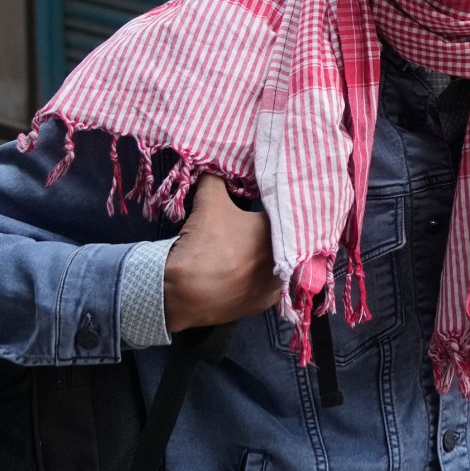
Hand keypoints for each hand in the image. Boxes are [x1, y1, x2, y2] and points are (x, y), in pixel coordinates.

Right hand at [163, 177, 278, 331]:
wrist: (183, 292)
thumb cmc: (202, 244)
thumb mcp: (208, 201)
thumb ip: (217, 179)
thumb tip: (219, 167)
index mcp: (278, 230)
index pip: (283, 209)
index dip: (274, 201)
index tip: (267, 198)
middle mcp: (286, 257)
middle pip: (285, 236)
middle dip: (275, 228)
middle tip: (260, 222)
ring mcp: (276, 283)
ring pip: (281, 261)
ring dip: (271, 253)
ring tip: (255, 246)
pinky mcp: (264, 303)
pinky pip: (270, 284)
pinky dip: (262, 276)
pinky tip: (251, 270)